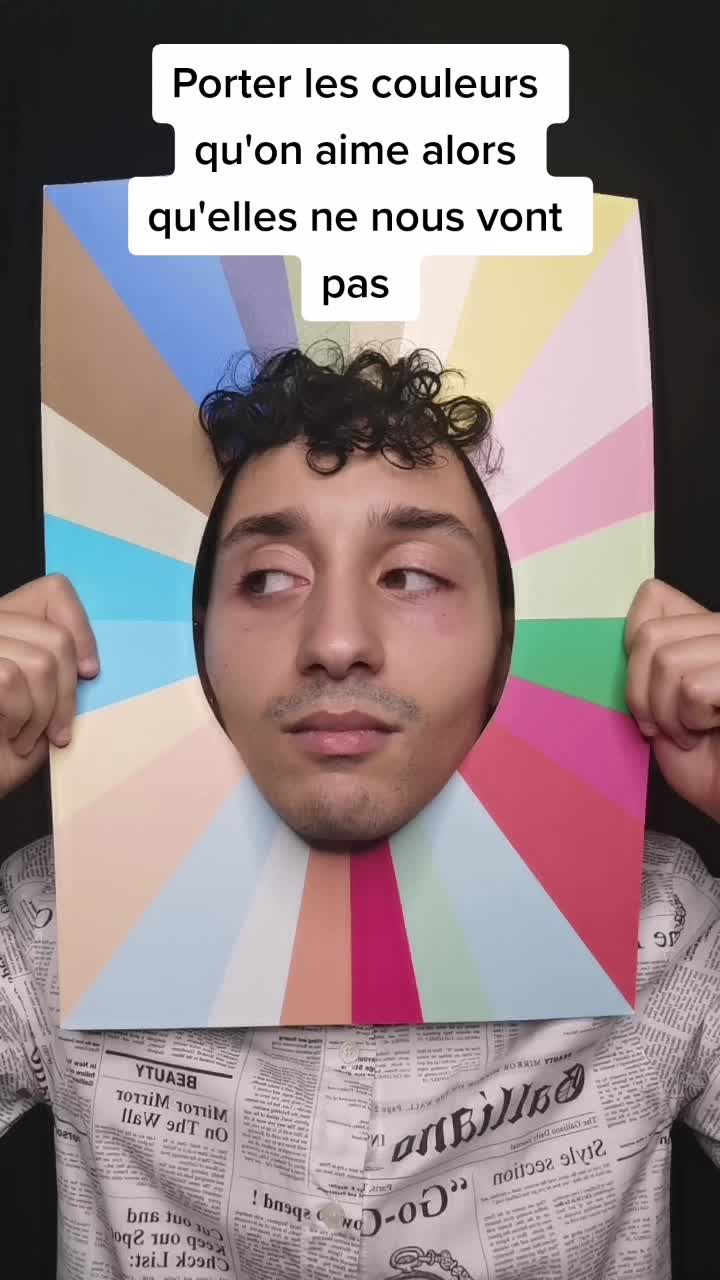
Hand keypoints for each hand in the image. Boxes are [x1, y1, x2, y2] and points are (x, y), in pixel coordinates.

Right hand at [0, 574, 98, 800]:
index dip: (81, 630)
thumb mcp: (40, 701)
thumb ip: (57, 668)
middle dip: (67, 694)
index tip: (88, 672)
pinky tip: (10, 735)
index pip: (55, 591)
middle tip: (57, 730)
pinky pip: (9, 678)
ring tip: (28, 737)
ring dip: (44, 712)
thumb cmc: (4, 750)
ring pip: (39, 662)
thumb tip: (90, 662)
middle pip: (56, 637)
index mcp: (7, 625)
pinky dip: (19, 716)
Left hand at [625, 578, 719, 821]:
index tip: (649, 691)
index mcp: (708, 630)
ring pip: (667, 662)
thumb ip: (651, 656)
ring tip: (690, 731)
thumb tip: (631, 621)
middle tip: (664, 725)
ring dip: (667, 713)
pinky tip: (710, 732)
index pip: (653, 596)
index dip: (634, 648)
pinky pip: (692, 687)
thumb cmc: (704, 762)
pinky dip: (689, 721)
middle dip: (642, 693)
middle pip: (651, 635)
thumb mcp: (662, 702)